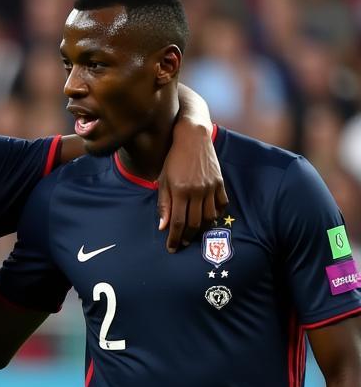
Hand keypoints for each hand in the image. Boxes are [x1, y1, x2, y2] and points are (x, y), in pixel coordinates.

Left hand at [157, 126, 227, 251]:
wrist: (192, 138)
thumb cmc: (173, 160)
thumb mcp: (163, 180)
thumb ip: (163, 204)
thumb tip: (163, 227)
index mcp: (180, 191)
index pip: (177, 222)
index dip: (174, 238)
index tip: (171, 248)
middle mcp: (197, 191)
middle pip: (195, 223)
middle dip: (187, 236)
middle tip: (182, 243)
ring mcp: (211, 187)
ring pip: (210, 217)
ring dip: (203, 229)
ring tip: (195, 233)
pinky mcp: (220, 182)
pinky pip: (222, 204)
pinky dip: (217, 214)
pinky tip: (209, 218)